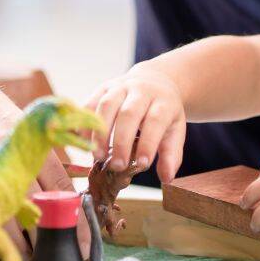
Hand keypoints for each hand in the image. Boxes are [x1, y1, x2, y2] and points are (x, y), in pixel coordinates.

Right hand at [86, 64, 187, 181]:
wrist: (154, 81)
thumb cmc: (164, 111)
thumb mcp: (175, 130)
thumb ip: (172, 155)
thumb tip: (166, 179)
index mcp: (163, 102)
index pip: (155, 121)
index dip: (148, 143)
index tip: (141, 165)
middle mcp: (141, 90)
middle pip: (129, 113)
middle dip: (121, 141)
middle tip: (117, 166)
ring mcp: (120, 86)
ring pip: (107, 106)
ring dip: (100, 133)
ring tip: (98, 156)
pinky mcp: (104, 88)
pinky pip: (91, 103)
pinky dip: (85, 123)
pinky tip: (84, 142)